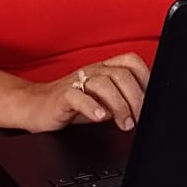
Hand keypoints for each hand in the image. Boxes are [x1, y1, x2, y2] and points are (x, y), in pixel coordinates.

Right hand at [17, 53, 149, 133]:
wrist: (34, 107)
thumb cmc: (71, 105)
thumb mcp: (102, 101)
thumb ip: (122, 101)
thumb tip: (146, 111)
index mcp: (104, 69)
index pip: (131, 62)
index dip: (146, 78)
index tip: (152, 101)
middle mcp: (92, 71)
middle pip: (121, 75)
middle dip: (135, 99)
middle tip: (139, 120)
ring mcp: (76, 82)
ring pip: (103, 84)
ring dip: (119, 106)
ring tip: (125, 124)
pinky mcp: (61, 96)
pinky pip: (77, 97)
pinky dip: (91, 107)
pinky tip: (100, 117)